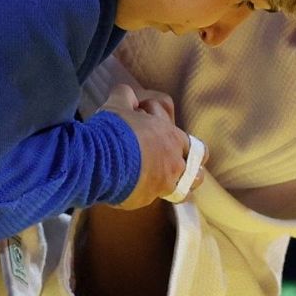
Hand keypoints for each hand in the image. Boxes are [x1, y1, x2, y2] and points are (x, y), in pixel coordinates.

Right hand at [98, 84, 197, 208]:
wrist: (98, 159)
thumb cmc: (114, 130)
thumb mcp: (118, 104)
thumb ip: (127, 96)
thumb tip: (128, 95)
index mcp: (172, 139)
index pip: (194, 146)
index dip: (180, 142)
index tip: (164, 138)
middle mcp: (173, 164)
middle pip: (197, 173)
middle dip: (189, 169)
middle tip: (170, 164)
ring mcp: (161, 185)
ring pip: (182, 191)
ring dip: (175, 185)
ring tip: (159, 181)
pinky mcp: (143, 199)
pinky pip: (149, 198)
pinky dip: (143, 192)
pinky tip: (129, 186)